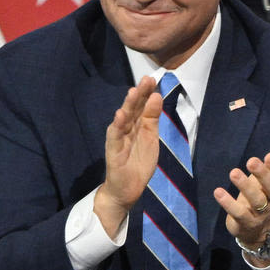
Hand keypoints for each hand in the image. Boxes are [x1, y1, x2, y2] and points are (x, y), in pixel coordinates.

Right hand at [95, 76, 160, 237]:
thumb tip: (157, 96)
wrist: (128, 189)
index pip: (142, 106)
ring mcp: (119, 139)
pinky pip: (115, 137)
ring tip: (133, 91)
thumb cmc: (138, 163)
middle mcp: (127, 128)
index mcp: (137, 125)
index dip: (147, 93)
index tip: (153, 79)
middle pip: (133, 109)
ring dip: (128, 105)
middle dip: (139, 94)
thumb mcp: (151, 138)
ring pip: (123, 119)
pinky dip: (117, 126)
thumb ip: (152, 119)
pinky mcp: (113, 151)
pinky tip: (120, 115)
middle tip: (146, 79)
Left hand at [214, 147, 269, 250]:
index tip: (269, 155)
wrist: (258, 231)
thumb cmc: (262, 197)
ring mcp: (260, 214)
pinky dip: (228, 203)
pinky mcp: (246, 223)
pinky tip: (218, 192)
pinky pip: (239, 213)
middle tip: (251, 161)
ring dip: (245, 186)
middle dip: (263, 174)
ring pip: (256, 200)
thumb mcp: (269, 180)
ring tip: (233, 173)